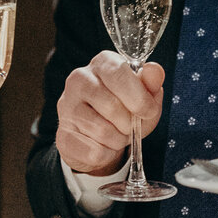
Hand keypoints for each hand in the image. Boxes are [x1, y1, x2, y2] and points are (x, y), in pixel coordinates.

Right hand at [55, 53, 164, 175]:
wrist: (100, 136)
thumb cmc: (125, 109)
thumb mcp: (144, 95)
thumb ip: (151, 82)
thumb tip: (154, 71)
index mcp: (103, 63)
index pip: (119, 74)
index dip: (139, 98)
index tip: (148, 112)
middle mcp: (79, 79)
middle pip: (112, 106)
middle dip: (130, 124)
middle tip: (130, 126)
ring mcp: (66, 106)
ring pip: (103, 131)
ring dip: (119, 140)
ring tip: (117, 135)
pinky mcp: (63, 135)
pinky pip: (94, 151)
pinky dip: (107, 154)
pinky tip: (103, 145)